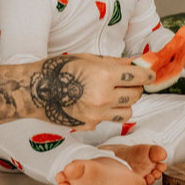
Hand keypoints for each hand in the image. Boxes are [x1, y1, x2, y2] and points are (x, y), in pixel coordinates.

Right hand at [34, 54, 151, 130]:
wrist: (35, 91)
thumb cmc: (58, 70)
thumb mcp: (88, 58)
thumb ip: (115, 63)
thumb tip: (137, 63)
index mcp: (104, 76)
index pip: (139, 78)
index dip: (148, 75)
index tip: (149, 75)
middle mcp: (103, 97)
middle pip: (136, 96)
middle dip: (135, 88)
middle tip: (127, 83)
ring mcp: (97, 114)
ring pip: (127, 112)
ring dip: (125, 104)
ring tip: (113, 96)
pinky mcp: (89, 125)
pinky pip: (108, 120)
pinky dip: (107, 113)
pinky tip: (94, 104)